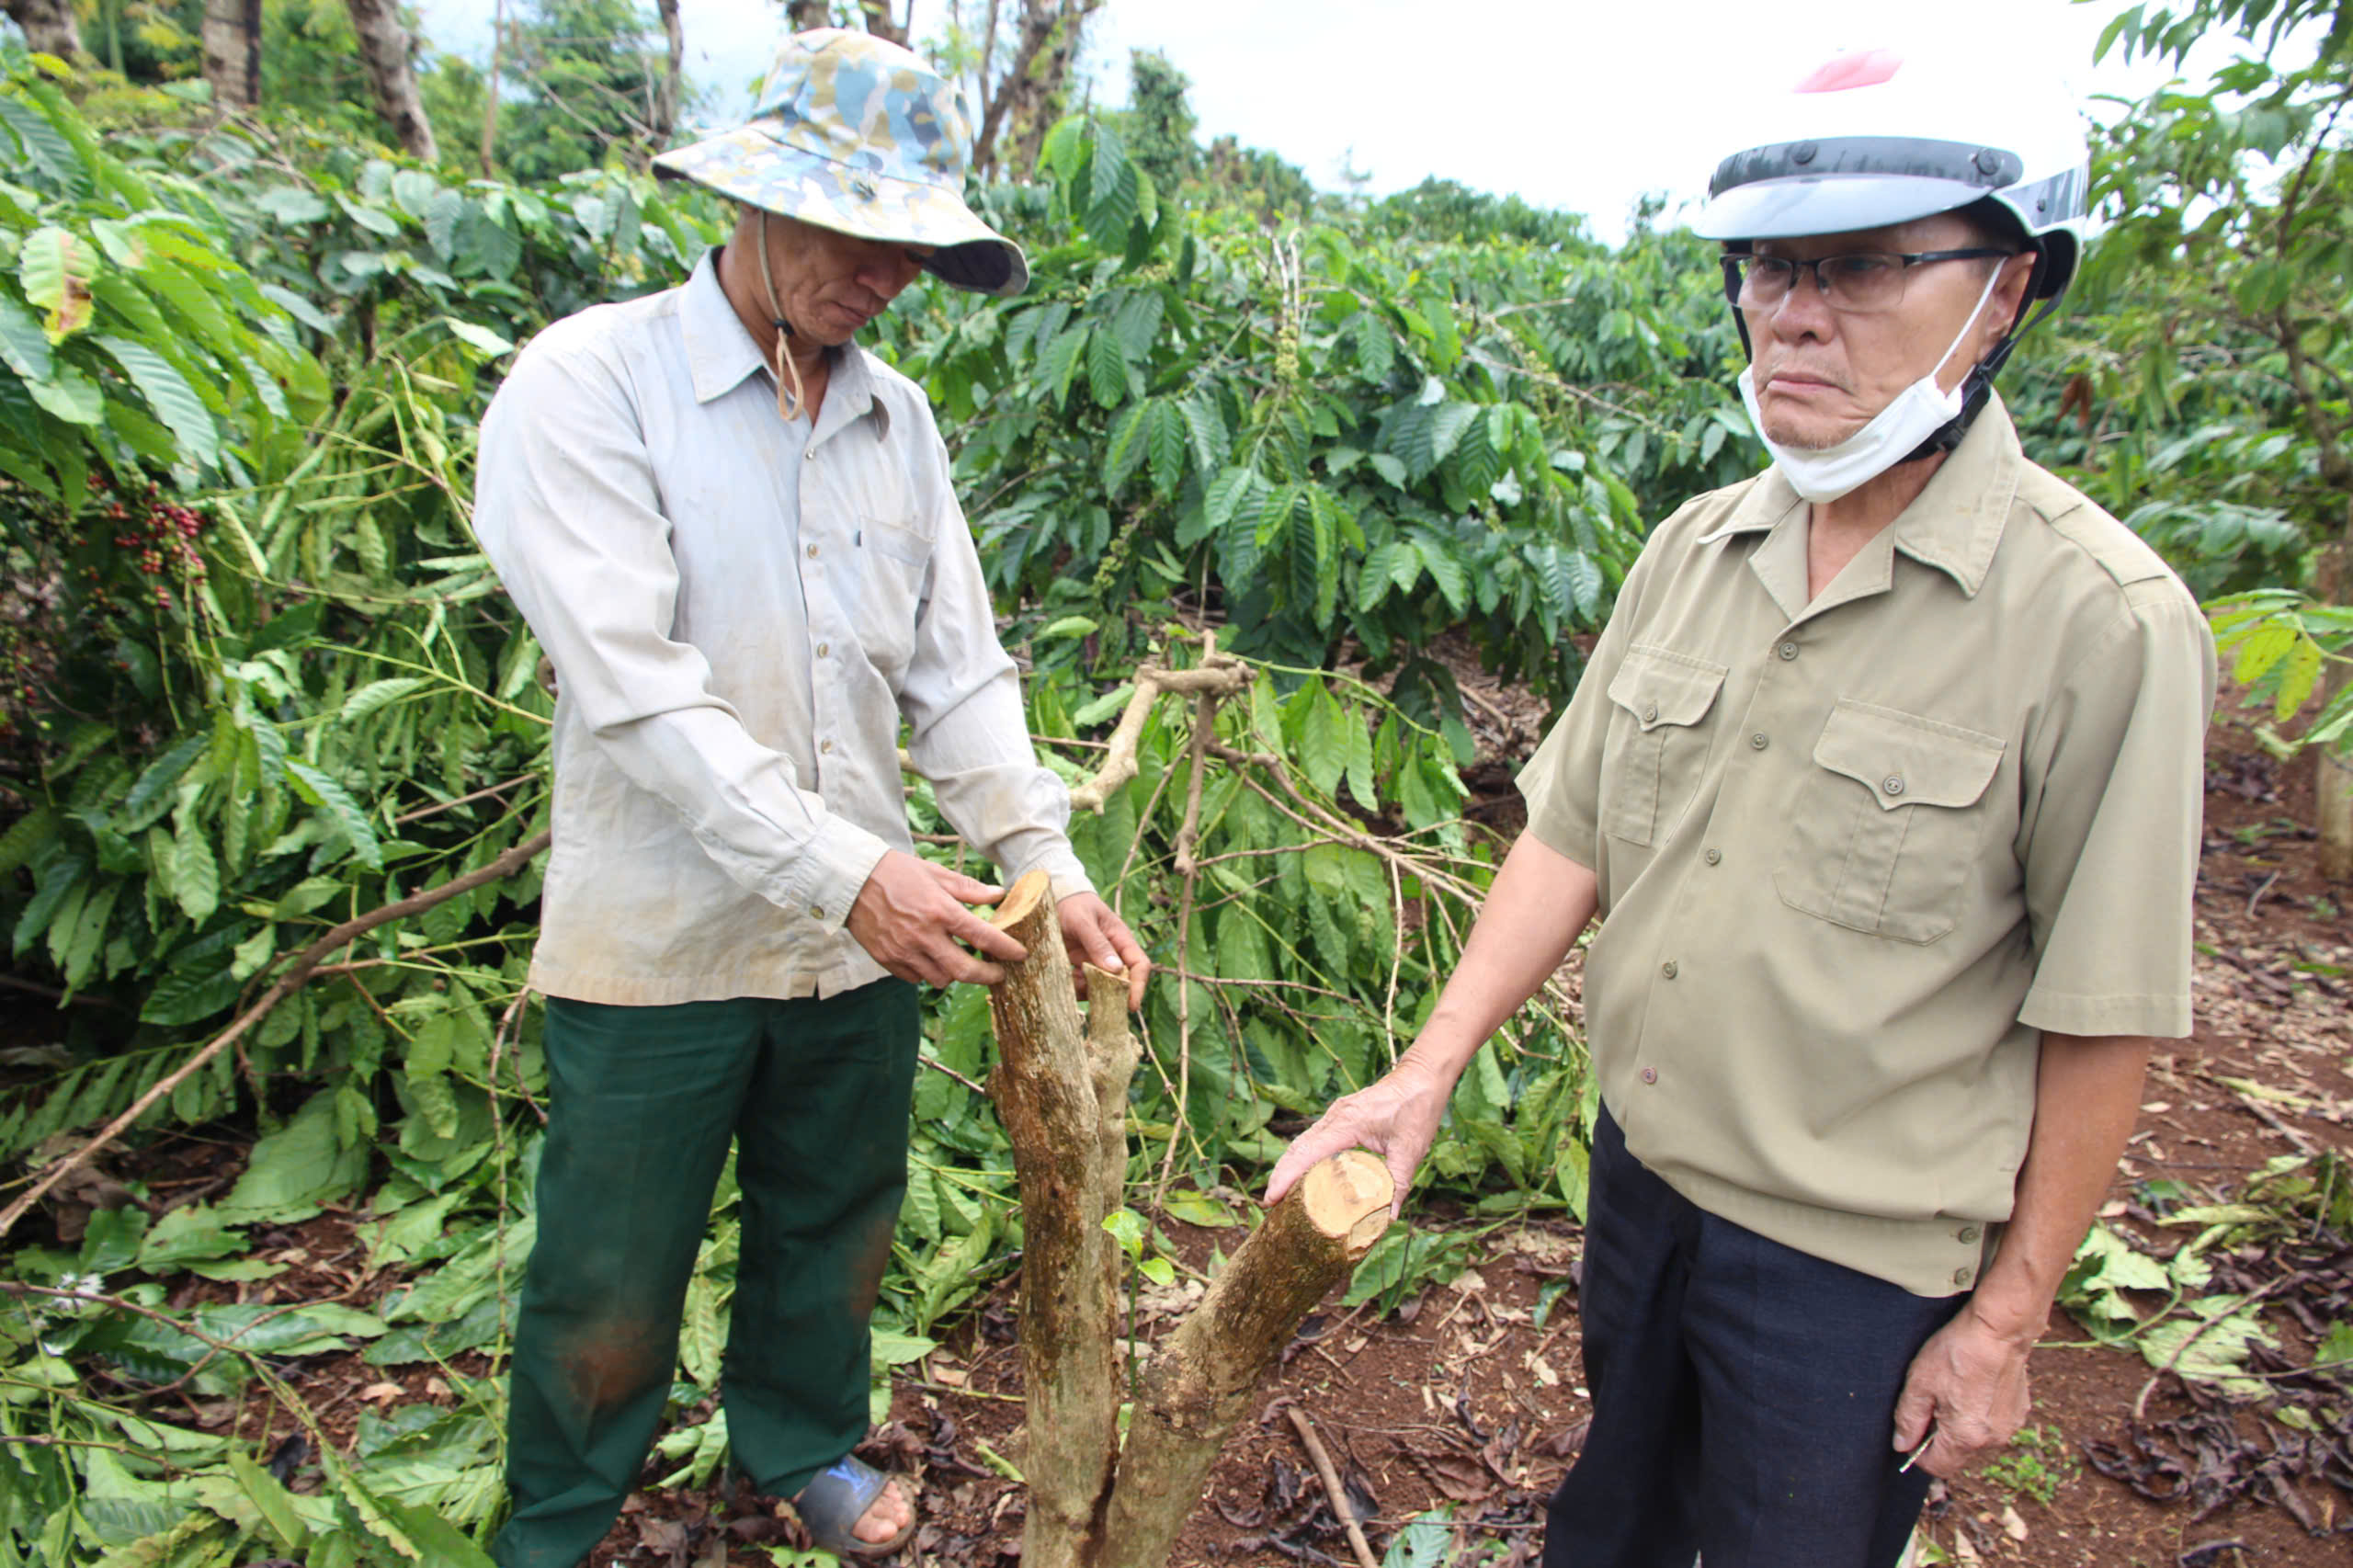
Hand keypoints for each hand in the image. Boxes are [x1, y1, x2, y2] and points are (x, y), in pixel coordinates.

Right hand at [846, 851, 1026, 986]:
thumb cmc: (895, 872)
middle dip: (987, 976)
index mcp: (940, 910)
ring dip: (956, 975)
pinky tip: (932, 959)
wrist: (851, 881)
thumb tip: (998, 894)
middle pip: (965, 970)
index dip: (1006, 949)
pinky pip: (916, 978)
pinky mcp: (888, 960)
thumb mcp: (935, 873)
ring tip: (961, 962)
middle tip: (999, 974)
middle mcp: (923, 935)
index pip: (982, 936)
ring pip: (941, 979)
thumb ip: (968, 888)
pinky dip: (929, 973)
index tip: (1020, 954)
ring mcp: (904, 951)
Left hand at [1057, 891, 1149, 1008]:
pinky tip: (1067, 976)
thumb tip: (1116, 969)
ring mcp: (1096, 962)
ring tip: (1075, 979)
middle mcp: (1112, 954)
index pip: (1139, 965)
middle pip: (1122, 982)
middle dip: (1112, 994)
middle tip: (1099, 1004)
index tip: (1131, 1005)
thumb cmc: (1073, 905)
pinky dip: (1076, 987)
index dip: (1138, 986)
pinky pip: (1083, 985)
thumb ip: (1097, 943)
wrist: (1054, 901)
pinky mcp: (1080, 967)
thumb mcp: (1083, 921)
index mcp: (1121, 939)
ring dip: (1090, 991)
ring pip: (1101, 987)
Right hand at [1262, 1060, 1453, 1218]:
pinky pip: (1314, 1139)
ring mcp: (1336, 1115)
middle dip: (1281, 1176)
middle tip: (1271, 1205)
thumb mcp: (1410, 1149)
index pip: (1307, 1152)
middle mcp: (1335, 1117)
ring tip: (1281, 1195)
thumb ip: (1398, 1183)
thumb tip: (1388, 1216)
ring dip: (1289, 1167)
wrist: (1421, 1077)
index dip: (1286, 1177)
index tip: (1271, 1198)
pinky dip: (1303, 1158)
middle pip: (1297, 1148)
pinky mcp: (1341, 1117)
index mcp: (1347, 1123)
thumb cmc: (1417, 1107)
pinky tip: (1305, 1176)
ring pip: (1303, 1143)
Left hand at [1890, 1303, 2035, 1479]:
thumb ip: (1909, 1419)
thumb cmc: (1956, 1353)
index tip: (1912, 1431)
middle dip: (1940, 1435)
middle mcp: (1992, 1439)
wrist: (1999, 1330)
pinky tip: (1973, 1385)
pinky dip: (1979, 1412)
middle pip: (1957, 1452)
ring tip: (1954, 1388)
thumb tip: (1902, 1445)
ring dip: (1961, 1424)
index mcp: (1965, 1437)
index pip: (1938, 1466)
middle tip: (1932, 1400)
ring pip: (1975, 1437)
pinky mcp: (2020, 1411)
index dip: (1919, 1453)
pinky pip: (1992, 1422)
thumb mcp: (1920, 1383)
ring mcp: (2009, 1426)